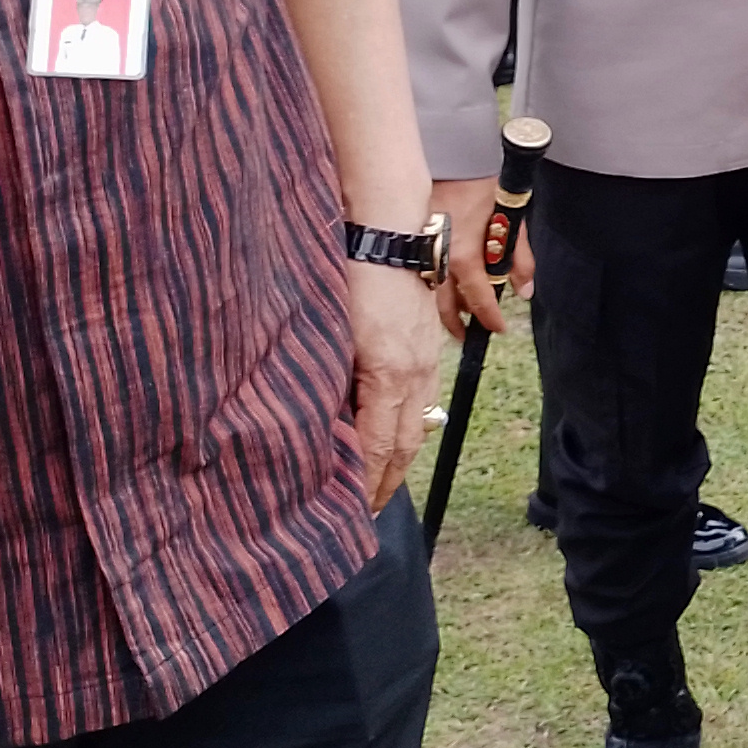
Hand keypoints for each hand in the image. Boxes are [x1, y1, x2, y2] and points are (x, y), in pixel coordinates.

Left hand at [338, 258, 442, 511]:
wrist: (389, 235)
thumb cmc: (350, 279)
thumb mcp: (329, 334)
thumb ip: (329, 383)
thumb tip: (319, 427)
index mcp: (388, 375)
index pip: (379, 445)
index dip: (366, 482)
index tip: (351, 510)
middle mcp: (415, 375)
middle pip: (406, 445)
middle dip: (387, 482)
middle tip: (368, 513)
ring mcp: (426, 362)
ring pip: (420, 425)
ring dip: (401, 460)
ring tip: (382, 484)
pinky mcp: (428, 350)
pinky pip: (425, 402)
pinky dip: (411, 428)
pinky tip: (397, 436)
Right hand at [429, 172, 509, 335]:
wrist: (454, 157)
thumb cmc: (485, 188)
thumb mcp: (511, 223)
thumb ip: (520, 260)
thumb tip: (524, 291)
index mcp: (466, 257)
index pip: (480, 302)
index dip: (491, 320)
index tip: (498, 328)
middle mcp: (440, 259)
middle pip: (446, 308)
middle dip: (458, 325)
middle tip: (468, 334)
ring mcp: (421, 251)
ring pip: (429, 295)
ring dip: (442, 310)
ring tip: (454, 317)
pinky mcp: (411, 242)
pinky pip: (420, 274)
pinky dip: (431, 287)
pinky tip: (439, 288)